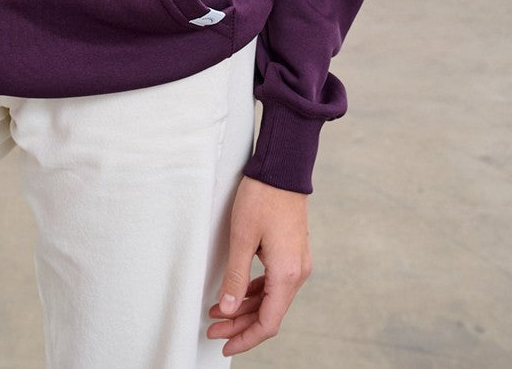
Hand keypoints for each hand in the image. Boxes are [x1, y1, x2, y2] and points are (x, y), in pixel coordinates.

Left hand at [206, 176, 310, 354]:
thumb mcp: (242, 237)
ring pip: (271, 298)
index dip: (246, 338)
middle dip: (240, 324)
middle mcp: (297, 273)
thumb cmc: (263, 197)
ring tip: (218, 311)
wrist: (283, 168)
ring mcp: (297, 262)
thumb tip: (228, 309)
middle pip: (269, 313)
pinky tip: (236, 291)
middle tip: (214, 328)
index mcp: (287, 274)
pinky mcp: (292, 252)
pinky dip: (255, 291)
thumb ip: (235, 277)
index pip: (268, 323)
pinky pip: (274, 282)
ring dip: (245, 307)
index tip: (225, 343)